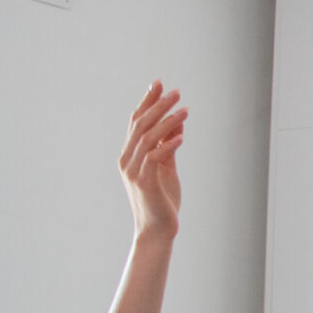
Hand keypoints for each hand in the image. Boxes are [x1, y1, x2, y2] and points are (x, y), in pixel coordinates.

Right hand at [118, 82, 184, 239]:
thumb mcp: (166, 167)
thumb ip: (168, 146)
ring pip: (147, 138)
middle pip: (140, 125)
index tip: (159, 83)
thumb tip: (177, 122)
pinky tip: (182, 137)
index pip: (136, 121)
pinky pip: (154, 158)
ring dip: (167, 122)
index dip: (147, 101)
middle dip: (157, 106)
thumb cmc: (162, 199)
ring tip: (185, 110)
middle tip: (175, 92)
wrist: (158, 229)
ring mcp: (133, 171)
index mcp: (130, 154)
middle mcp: (127, 160)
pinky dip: (168, 145)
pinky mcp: (144, 182)